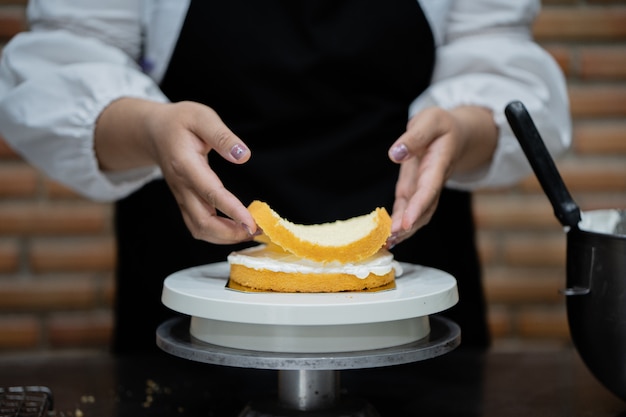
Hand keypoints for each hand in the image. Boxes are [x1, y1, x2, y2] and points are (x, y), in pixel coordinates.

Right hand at [95, 98, 256, 243]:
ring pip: (200, 229)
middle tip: (258, 229)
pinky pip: (199, 226)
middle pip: (203, 222)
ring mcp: (182, 197)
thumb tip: (243, 156)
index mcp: (186, 164)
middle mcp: (182, 186)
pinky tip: (237, 228)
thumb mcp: (201, 117)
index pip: (211, 192)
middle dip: (231, 233)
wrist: (153, 131)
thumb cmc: (180, 122)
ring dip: (226, 237)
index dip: (232, 210)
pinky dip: (219, 234)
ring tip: (251, 231)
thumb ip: (222, 136)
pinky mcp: (185, 202)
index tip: (251, 222)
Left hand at [386, 106, 496, 246]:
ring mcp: (424, 188)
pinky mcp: (414, 189)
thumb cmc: (442, 126)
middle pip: (424, 209)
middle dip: (409, 226)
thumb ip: (414, 137)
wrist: (456, 134)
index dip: (418, 207)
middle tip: (390, 239)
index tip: (406, 223)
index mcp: (438, 164)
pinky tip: (385, 234)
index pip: (429, 189)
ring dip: (403, 229)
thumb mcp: (430, 121)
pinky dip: (397, 222)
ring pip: (417, 214)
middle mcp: (433, 181)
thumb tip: (396, 154)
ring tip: (385, 242)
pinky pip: (407, 209)